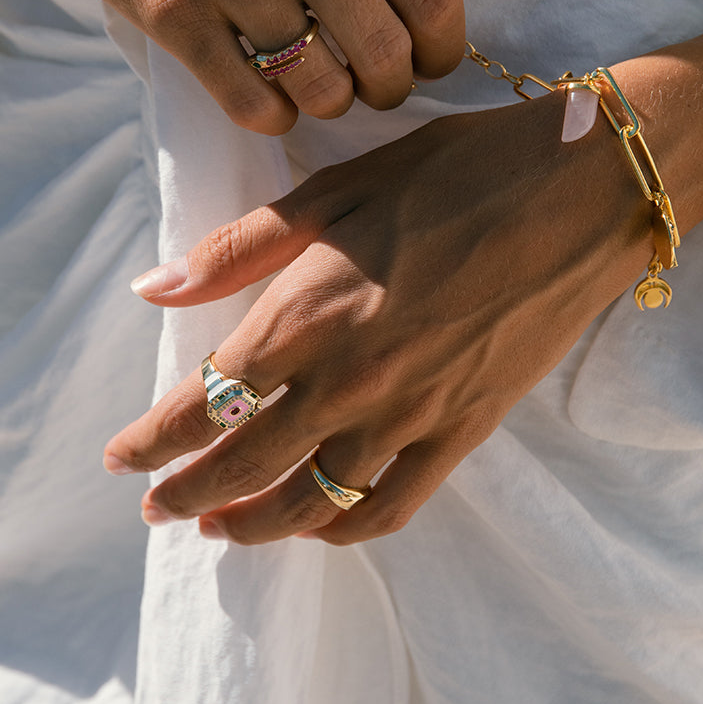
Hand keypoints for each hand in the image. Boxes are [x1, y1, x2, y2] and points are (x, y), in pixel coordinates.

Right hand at [0, 0, 464, 132]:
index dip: (442, 47)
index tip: (431, 62)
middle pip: (384, 52)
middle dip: (391, 88)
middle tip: (375, 88)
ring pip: (321, 88)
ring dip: (328, 103)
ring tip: (316, 89)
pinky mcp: (170, 13)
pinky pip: (250, 100)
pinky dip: (271, 116)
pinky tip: (268, 102)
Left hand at [103, 91, 652, 543]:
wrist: (582, 191)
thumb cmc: (456, 173)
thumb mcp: (337, 190)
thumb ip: (239, 248)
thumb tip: (152, 289)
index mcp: (309, 313)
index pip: (204, 401)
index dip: (152, 440)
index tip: (120, 458)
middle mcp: (351, 378)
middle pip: (245, 464)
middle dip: (187, 494)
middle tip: (154, 510)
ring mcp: (412, 415)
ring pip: (312, 503)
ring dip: (254, 525)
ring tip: (218, 530)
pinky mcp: (466, 431)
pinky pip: (391, 506)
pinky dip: (343, 531)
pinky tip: (318, 526)